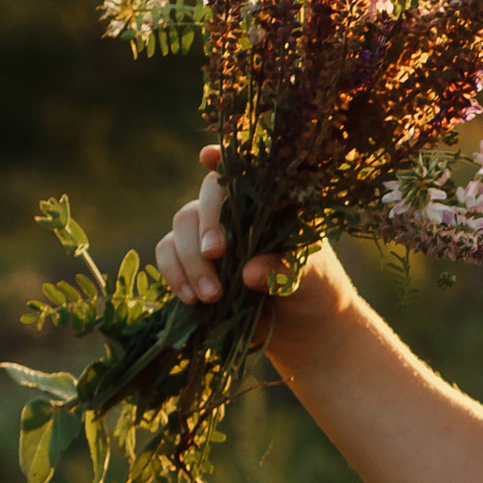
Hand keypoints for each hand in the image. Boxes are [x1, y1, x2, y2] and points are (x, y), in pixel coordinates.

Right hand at [157, 146, 349, 351]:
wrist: (303, 325)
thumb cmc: (315, 289)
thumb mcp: (311, 279)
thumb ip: (284, 271)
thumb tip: (249, 272)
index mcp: (269, 204)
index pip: (244, 173)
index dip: (222, 159)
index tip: (208, 156)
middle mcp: (236, 212)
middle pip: (204, 200)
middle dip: (206, 225)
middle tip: (216, 254)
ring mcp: (210, 234)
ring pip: (181, 226)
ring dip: (190, 260)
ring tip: (211, 296)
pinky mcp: (193, 262)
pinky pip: (167, 253)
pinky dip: (174, 274)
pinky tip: (191, 298)